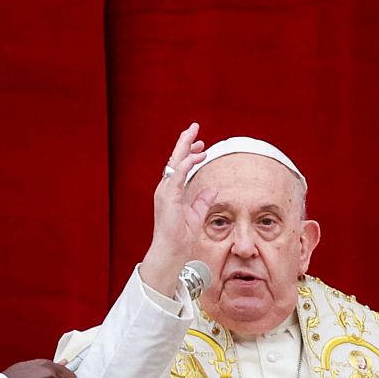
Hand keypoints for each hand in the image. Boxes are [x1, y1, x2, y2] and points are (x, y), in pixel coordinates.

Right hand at [141, 122, 218, 296]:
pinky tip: (196, 155)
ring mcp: (165, 191)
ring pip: (175, 162)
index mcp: (172, 192)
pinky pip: (177, 174)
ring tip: (194, 134)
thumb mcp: (196, 215)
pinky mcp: (168, 196)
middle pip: (175, 159)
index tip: (202, 146)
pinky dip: (186, 163)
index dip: (189, 154)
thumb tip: (212, 190)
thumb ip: (203, 202)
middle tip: (194, 127)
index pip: (179, 167)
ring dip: (185, 147)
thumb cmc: (181, 237)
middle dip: (185, 142)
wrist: (172, 250)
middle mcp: (166, 189)